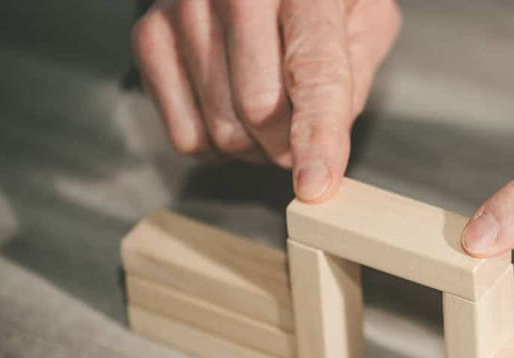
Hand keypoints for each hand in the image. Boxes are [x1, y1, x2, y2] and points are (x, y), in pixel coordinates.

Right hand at [132, 0, 400, 200]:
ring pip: (222, 131)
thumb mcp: (364, 15)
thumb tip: (327, 140)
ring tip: (265, 108)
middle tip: (300, 130)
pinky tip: (230, 109)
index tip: (315, 185)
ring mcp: (183, 12)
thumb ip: (357, 72)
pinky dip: (216, 144)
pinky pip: (185, 136)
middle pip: (259, 111)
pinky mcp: (149, 39)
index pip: (312, 71)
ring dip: (254, 146)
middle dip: (288, 144)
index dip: (317, 135)